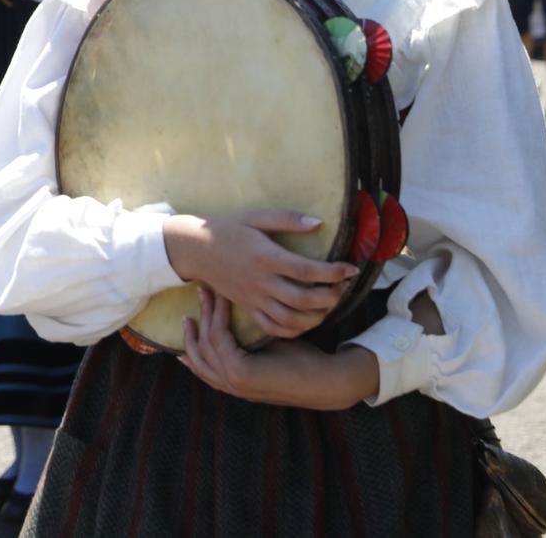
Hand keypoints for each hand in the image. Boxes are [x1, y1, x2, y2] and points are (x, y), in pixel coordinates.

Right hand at [163, 210, 355, 340]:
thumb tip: (318, 222)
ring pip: (291, 319)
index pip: (306, 269)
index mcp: (265, 256)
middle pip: (303, 299)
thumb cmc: (228, 228)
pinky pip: (273, 328)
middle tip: (342, 287)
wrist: (195, 249)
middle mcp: (260, 281)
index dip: (334, 272)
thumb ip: (287, 219)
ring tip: (328, 304)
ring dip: (317, 316)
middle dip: (331, 296)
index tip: (351, 268)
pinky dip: (294, 330)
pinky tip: (307, 319)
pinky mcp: (248, 308)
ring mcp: (253, 298)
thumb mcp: (255, 216)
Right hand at [180, 289, 378, 409]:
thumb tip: (230, 328)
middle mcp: (228, 386)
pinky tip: (225, 299)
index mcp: (233, 384)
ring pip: (206, 342)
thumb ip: (244, 347)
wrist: (326, 379)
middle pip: (197, 352)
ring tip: (208, 292)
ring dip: (206, 313)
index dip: (191, 339)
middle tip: (199, 295)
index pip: (200, 363)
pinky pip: (220, 337)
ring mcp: (232, 381)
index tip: (190, 318)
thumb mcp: (265, 354)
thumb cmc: (300, 364)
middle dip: (194, 322)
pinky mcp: (240, 372)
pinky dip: (219, 316)